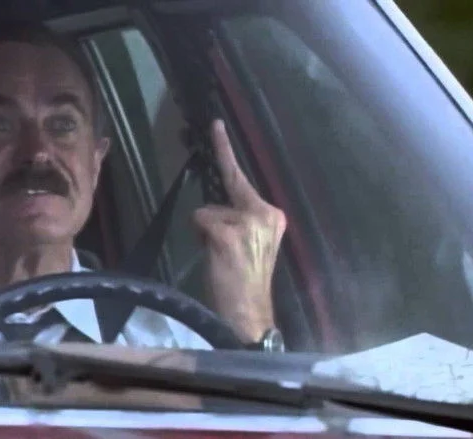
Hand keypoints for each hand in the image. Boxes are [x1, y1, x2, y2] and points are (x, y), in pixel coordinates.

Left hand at [192, 120, 286, 342]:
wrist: (248, 313)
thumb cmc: (244, 280)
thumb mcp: (249, 243)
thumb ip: (236, 219)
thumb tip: (212, 208)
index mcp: (271, 215)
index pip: (243, 178)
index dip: (225, 150)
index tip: (215, 124)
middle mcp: (265, 213)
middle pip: (223, 193)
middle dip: (214, 216)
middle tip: (217, 231)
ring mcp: (248, 223)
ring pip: (208, 211)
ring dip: (207, 232)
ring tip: (221, 257)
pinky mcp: (230, 235)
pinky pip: (201, 221)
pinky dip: (201, 237)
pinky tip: (215, 257)